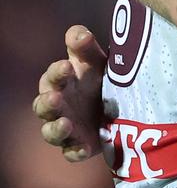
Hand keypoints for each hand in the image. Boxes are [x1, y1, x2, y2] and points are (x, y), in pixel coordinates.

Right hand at [33, 25, 107, 161]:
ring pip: (51, 132)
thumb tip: (77, 34)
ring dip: (56, 129)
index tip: (67, 66)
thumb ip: (85, 46)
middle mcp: (59, 105)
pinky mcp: (80, 145)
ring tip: (66, 124)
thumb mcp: (95, 59)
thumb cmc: (99, 76)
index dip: (56, 72)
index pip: (51, 77)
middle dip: (48, 103)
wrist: (122, 102)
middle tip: (56, 97)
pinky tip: (84, 148)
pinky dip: (76, 151)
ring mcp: (68, 127)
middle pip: (43, 106)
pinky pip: (72, 153)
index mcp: (60, 82)